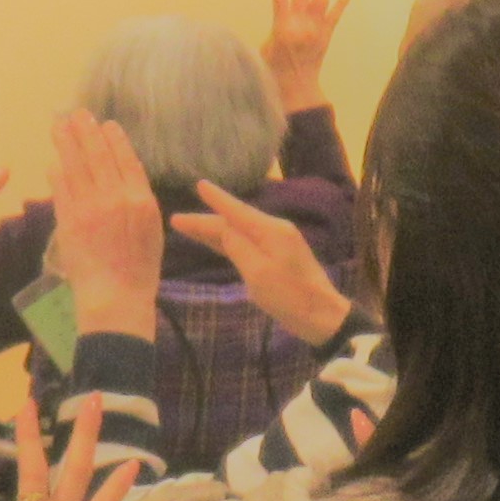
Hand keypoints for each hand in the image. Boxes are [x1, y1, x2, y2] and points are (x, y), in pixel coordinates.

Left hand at [44, 112, 164, 340]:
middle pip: (98, 156)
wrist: (116, 298)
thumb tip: (130, 168)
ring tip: (59, 125)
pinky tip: (53, 161)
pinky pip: (62, 190)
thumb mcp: (152, 230)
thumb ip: (140, 197)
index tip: (105, 124)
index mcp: (140, 200)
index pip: (125, 159)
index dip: (113, 139)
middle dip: (86, 131)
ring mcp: (91, 209)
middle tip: (76, 113)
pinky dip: (57, 173)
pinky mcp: (70, 221)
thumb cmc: (139, 269)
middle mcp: (116, 199)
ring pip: (77, 167)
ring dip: (66, 143)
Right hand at [174, 182, 352, 345]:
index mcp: (271, 230)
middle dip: (205, 220)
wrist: (322, 316)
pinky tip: (216, 242)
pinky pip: (246, 243)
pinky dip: (227, 242)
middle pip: (234, 222)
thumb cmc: (290, 296)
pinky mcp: (278, 258)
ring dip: (214, 231)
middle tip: (176, 219)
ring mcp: (277, 244)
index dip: (217, 199)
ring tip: (188, 227)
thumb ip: (238, 246)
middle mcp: (274, 231)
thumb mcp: (258, 272)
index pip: (236, 211)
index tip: (199, 184)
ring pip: (238, 233)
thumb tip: (222, 227)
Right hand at [261, 0, 352, 114]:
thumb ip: (273, 28)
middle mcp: (301, 25)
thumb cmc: (274, 69)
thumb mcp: (265, 47)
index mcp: (282, 28)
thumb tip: (277, 15)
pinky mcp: (327, 34)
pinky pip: (336, 15)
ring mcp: (317, 28)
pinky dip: (342, 1)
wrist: (296, 86)